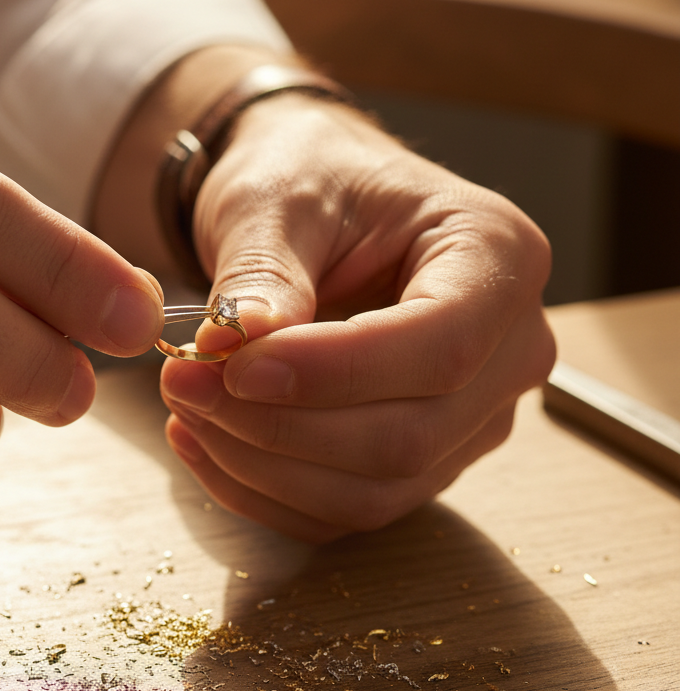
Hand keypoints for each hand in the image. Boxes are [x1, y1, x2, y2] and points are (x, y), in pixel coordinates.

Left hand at [159, 94, 555, 542]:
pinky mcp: (421, 461)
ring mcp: (470, 417)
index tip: (236, 368)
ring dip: (263, 466)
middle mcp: (506, 349)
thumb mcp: (276, 199)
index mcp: (497, 256)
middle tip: (184, 383)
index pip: (438, 348)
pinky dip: (265, 490)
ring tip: (186, 406)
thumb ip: (261, 272)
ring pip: (375, 491)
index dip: (334, 374)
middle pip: (409, 437)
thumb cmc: (308, 178)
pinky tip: (207, 442)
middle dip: (280, 428)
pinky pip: (345, 512)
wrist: (312, 205)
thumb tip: (235, 346)